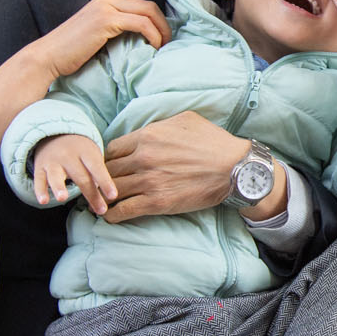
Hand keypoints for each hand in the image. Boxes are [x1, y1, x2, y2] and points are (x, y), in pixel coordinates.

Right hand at [26, 0, 180, 81]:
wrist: (49, 58)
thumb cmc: (76, 50)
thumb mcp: (102, 32)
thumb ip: (121, 24)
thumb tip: (149, 32)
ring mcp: (105, 7)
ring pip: (148, 7)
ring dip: (164, 27)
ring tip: (165, 44)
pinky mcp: (105, 21)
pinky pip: (141, 23)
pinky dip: (153, 35)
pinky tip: (153, 47)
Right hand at [32, 134, 112, 213]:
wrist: (54, 135)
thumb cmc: (80, 152)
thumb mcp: (92, 156)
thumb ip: (98, 174)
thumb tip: (107, 199)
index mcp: (86, 152)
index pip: (97, 167)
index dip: (105, 181)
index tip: (113, 196)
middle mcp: (69, 155)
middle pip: (81, 177)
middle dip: (91, 195)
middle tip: (101, 210)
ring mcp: (53, 162)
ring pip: (56, 176)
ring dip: (59, 187)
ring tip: (62, 198)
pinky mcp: (40, 168)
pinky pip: (39, 180)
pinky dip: (40, 191)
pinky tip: (43, 201)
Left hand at [101, 110, 247, 221]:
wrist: (234, 169)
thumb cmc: (213, 143)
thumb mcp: (185, 119)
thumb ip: (161, 123)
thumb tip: (150, 127)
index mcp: (147, 136)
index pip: (111, 149)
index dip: (108, 159)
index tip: (111, 166)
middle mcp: (143, 158)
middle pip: (108, 170)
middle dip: (103, 178)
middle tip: (103, 185)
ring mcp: (148, 181)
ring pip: (112, 190)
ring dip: (104, 196)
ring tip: (102, 201)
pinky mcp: (156, 202)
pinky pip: (123, 210)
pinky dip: (113, 215)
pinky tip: (111, 216)